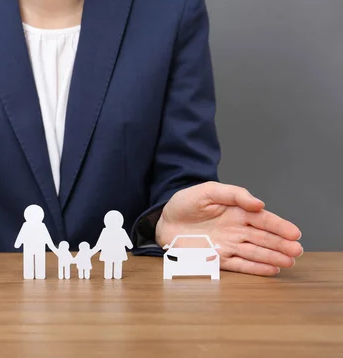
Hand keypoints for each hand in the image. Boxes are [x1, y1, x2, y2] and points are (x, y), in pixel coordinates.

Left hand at [156, 181, 302, 275]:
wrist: (164, 221)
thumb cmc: (185, 203)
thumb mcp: (208, 191)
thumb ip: (234, 194)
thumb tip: (259, 203)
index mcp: (237, 211)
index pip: (263, 219)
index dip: (279, 226)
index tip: (294, 233)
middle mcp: (236, 229)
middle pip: (264, 238)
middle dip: (281, 244)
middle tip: (297, 250)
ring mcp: (228, 245)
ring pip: (255, 252)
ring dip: (273, 257)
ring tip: (289, 262)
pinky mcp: (217, 258)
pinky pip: (240, 264)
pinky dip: (255, 268)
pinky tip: (271, 270)